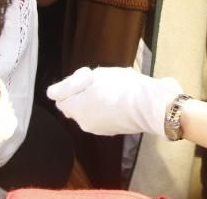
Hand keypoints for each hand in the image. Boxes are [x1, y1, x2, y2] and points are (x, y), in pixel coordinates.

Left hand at [47, 66, 182, 136]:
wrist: (151, 106)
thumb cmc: (122, 87)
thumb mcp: (96, 76)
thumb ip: (72, 84)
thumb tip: (55, 93)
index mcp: (76, 109)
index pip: (58, 96)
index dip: (70, 82)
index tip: (88, 75)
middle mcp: (83, 123)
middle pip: (73, 104)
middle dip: (81, 92)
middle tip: (100, 80)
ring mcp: (100, 128)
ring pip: (89, 110)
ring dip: (94, 100)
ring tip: (113, 88)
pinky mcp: (115, 129)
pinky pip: (103, 115)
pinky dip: (107, 107)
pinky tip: (122, 98)